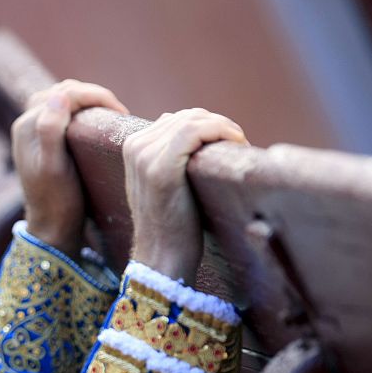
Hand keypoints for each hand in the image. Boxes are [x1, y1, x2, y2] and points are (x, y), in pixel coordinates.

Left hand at [12, 80, 128, 257]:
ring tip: (110, 115)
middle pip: (63, 92)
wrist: (51, 227)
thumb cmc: (57, 201)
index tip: (121, 112)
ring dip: (87, 100)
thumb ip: (51, 130)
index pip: (65, 93)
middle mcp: (26, 123)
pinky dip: (81, 110)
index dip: (95, 96)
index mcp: (27, 125)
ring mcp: (33, 130)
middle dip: (93, 96)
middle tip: (119, 113)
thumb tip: (60, 96)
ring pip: (63, 99)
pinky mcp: (42, 139)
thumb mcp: (55, 167)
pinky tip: (96, 123)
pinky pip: (62, 112)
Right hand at [123, 108, 247, 283]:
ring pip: (193, 119)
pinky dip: (220, 130)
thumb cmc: (172, 224)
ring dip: (224, 127)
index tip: (228, 143)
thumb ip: (167, 156)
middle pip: (187, 116)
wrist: (162, 256)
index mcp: (132, 146)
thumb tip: (194, 133)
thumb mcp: (162, 183)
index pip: (176, 118)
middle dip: (219, 125)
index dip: (208, 125)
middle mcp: (135, 146)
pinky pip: (194, 131)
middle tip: (239, 144)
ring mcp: (145, 156)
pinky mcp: (161, 168)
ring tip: (239, 145)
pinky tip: (236, 143)